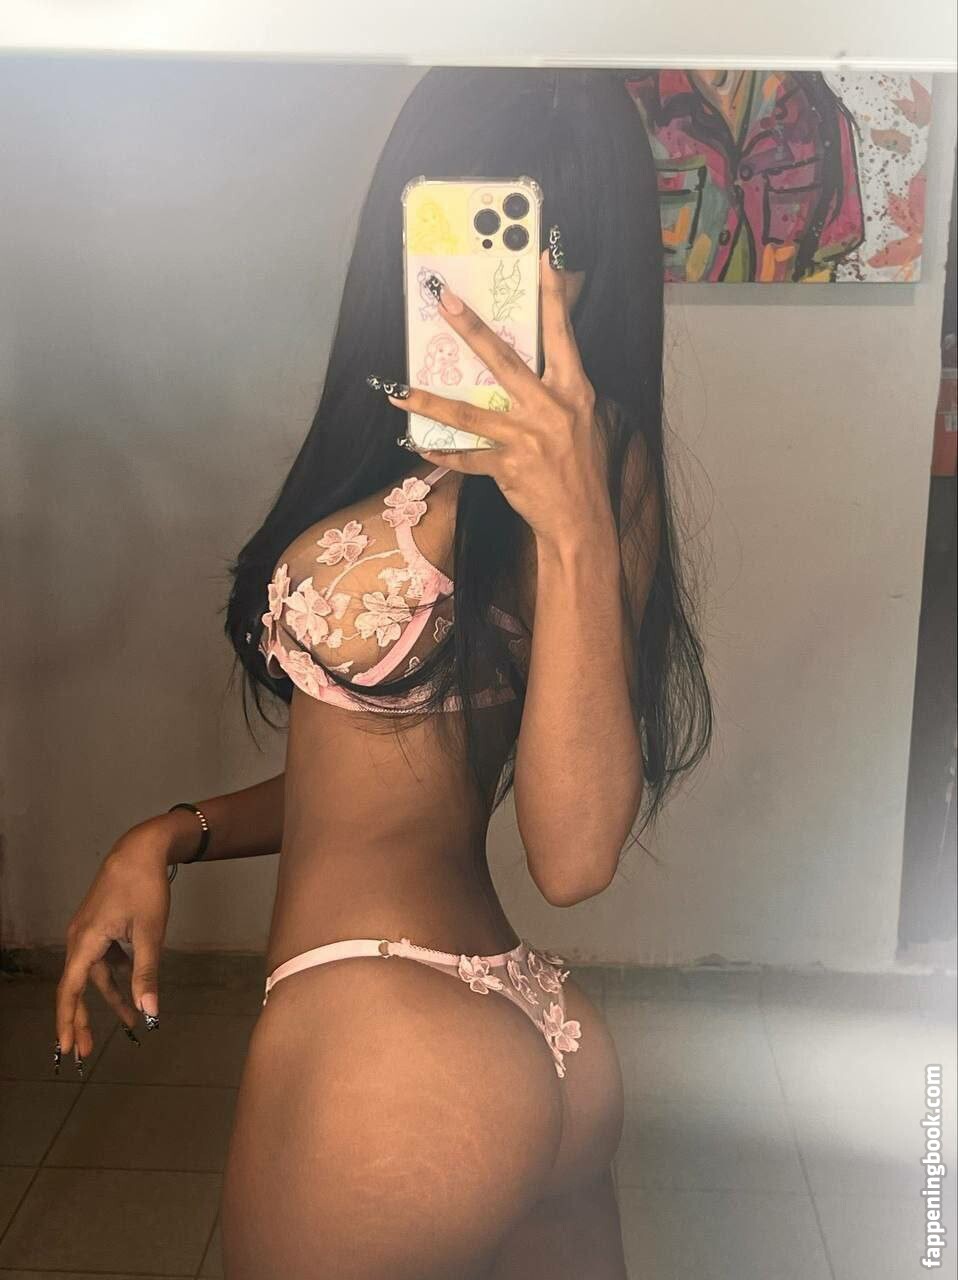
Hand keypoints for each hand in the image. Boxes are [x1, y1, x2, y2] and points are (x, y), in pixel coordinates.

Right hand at [55, 820, 171, 1072]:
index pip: (70, 991)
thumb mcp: (150, 933)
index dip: (68, 1021)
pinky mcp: (99, 925)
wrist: (141, 848)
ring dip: (108, 998)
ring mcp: (88, 931)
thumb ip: (147, 973)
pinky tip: (131, 988)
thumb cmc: (145, 888)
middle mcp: (79, 939)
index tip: (67, 1048)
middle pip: (77, 987)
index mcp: (85, 942)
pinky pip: (103, 959)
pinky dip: (115, 976)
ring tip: (127, 1024)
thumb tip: (149, 1011)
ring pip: (94, 974)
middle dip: (82, 1019)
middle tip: (86, 1052)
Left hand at [387, 249, 611, 544]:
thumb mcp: (581, 420)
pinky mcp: (507, 467)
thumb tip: (522, 365)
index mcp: (573, 391)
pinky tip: (416, 445)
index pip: (562, 335)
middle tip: (444, 300)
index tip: (542, 259)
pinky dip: (441, 453)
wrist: (581, 522)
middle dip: (471, 327)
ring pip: (468, 413)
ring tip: (398, 391)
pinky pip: (465, 457)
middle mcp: (549, 408)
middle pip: (503, 359)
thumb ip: (555, 391)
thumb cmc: (580, 469)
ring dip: (429, 402)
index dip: (553, 296)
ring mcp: (526, 438)